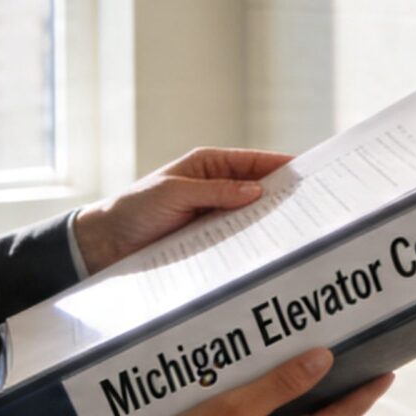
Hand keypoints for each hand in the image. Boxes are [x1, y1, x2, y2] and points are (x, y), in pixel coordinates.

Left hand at [71, 146, 292, 270]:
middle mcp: (216, 189)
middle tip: (311, 208)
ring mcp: (214, 217)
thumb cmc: (134, 208)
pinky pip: (237, 241)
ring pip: (251, 218)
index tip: (309, 174)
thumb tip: (256, 191)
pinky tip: (266, 253)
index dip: (283, 166)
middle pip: (259, 191)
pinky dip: (251, 245)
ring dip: (268, 225)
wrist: (105, 244)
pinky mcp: (209, 242)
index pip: (255, 162)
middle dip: (282, 198)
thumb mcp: (173, 193)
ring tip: (295, 233)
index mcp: (209, 165)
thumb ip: (214, 191)